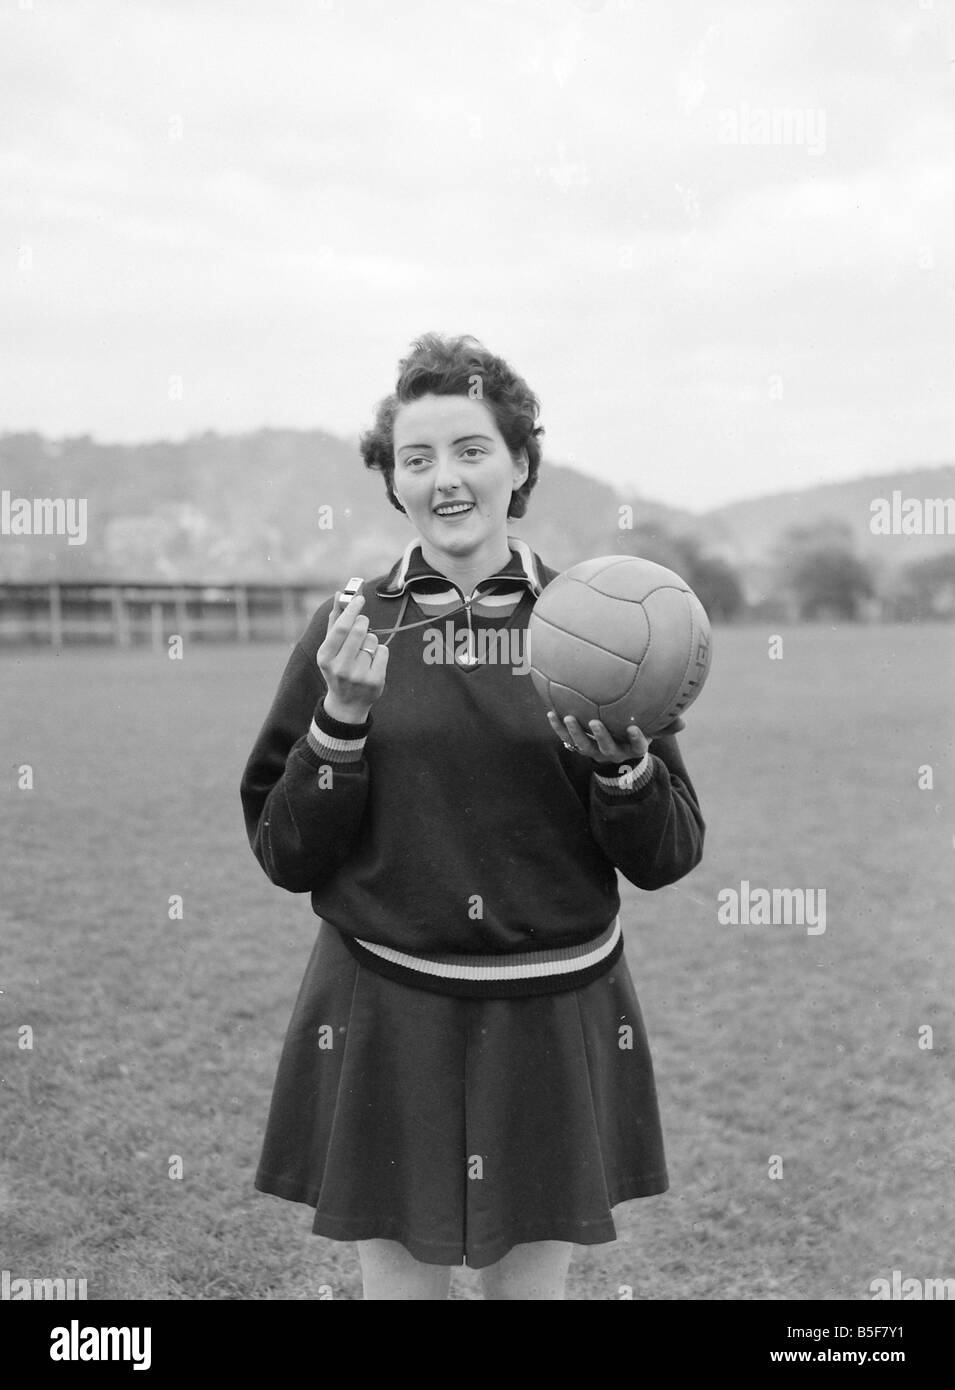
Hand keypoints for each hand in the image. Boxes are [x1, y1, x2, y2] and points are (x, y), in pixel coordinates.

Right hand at [317, 591, 387, 720]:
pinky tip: (372, 662)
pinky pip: (383, 651)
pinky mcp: (375, 681)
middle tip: (363, 623)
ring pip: (372, 640)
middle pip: (360, 630)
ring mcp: (358, 676)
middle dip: (363, 622)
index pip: (341, 628)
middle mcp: (340, 668)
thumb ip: (334, 621)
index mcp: (325, 657)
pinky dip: (379, 652)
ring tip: (363, 652)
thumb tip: (338, 594)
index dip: (351, 610)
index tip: (359, 598)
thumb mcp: (330, 649)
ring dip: (370, 640)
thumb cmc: (337, 668)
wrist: (346, 704)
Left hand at [546, 711, 684, 765]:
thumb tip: (684, 722)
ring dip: (574, 733)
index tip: (635, 729)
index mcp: (631, 750)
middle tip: (594, 723)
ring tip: (567, 717)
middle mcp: (612, 753)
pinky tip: (550, 712)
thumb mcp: (652, 732)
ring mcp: (594, 752)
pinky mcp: (579, 748)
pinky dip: (558, 729)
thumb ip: (666, 726)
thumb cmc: (636, 738)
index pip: (636, 747)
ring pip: (583, 747)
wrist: (616, 757)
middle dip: (600, 736)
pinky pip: (566, 740)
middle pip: (606, 749)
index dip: (635, 740)